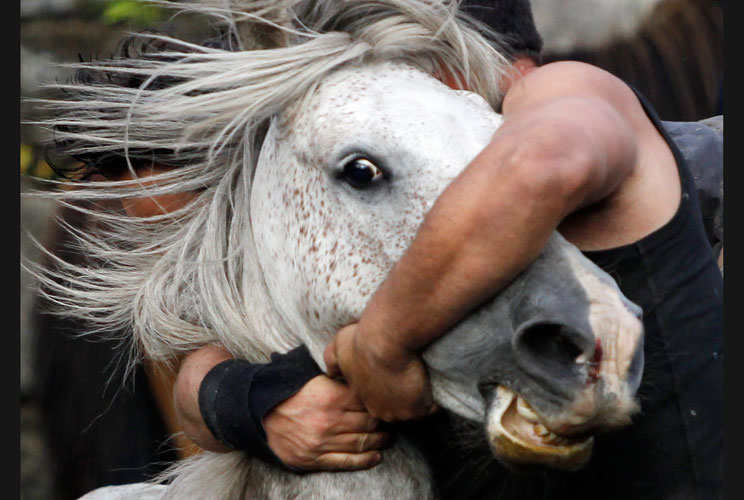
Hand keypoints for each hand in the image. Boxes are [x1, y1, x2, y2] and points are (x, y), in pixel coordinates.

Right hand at [263, 374, 389, 470]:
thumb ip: (340, 383)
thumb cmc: (291, 395)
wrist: (261, 415)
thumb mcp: (316, 380)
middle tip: (392, 422)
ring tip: (387, 438)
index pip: (367, 402)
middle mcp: (330, 420)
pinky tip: (377, 456)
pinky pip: (347, 462)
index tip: (387, 403)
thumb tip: (365, 382)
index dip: (380, 403)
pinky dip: (365, 461)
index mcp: (331, 397)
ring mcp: (323, 442)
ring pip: (362, 443)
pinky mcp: (315, 459)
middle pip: (369, 424)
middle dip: (384, 424)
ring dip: (379, 441)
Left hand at [324, 324, 438, 422]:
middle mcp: (380, 410)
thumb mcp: (339, 348)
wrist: (386, 338)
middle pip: (396, 410)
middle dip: (403, 398)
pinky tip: (433, 384)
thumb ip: (333, 360)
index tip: (394, 376)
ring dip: (419, 398)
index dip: (388, 389)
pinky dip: (434, 399)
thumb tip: (331, 371)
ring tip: (423, 381)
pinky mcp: (419, 409)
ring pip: (413, 410)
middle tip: (410, 378)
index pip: (378, 402)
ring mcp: (400, 413)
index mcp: (363, 398)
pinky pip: (432, 408)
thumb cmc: (361, 340)